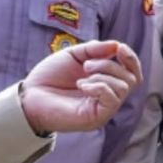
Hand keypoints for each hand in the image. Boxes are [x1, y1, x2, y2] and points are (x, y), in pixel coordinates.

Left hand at [20, 39, 141, 133]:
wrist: (30, 95)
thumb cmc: (49, 77)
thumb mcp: (74, 55)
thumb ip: (95, 49)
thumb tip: (117, 45)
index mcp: (105, 80)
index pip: (132, 72)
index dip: (131, 58)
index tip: (119, 47)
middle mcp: (108, 95)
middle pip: (131, 78)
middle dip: (111, 65)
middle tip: (87, 65)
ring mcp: (104, 108)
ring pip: (123, 87)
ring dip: (103, 74)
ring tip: (81, 76)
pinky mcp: (97, 117)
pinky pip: (112, 99)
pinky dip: (99, 86)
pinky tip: (81, 85)